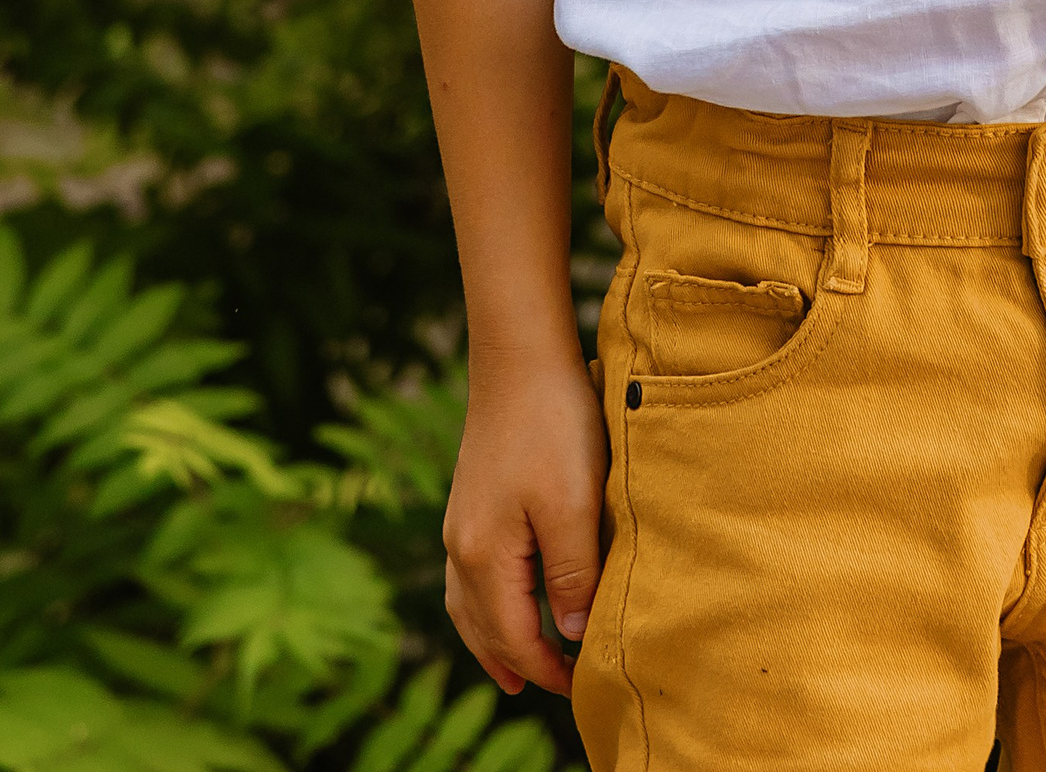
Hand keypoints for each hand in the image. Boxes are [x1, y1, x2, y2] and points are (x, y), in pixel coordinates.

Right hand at [442, 348, 609, 695]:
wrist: (519, 355)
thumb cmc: (552, 424)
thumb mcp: (572, 503)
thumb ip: (572, 573)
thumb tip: (571, 634)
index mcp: (486, 556)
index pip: (514, 637)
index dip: (547, 668)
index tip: (583, 685)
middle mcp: (463, 546)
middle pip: (484, 629)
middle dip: (516, 663)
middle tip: (552, 689)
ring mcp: (462, 522)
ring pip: (469, 605)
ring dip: (492, 639)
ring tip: (514, 666)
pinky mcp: (472, 499)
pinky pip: (468, 575)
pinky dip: (483, 604)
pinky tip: (500, 597)